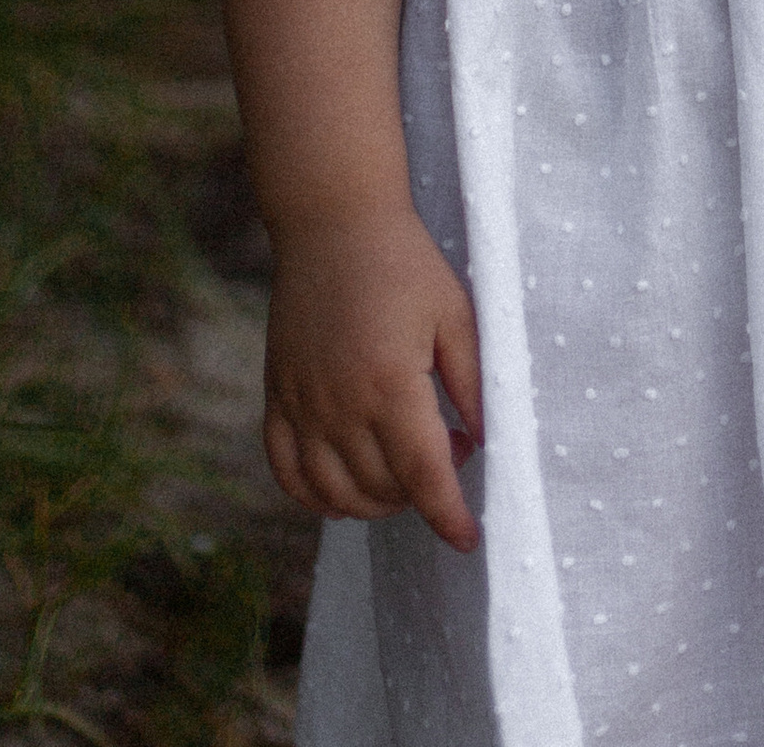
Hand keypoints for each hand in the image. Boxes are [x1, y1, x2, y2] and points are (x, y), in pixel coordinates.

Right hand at [262, 202, 485, 551]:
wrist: (333, 224)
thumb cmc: (403, 263)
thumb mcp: (454, 314)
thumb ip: (472, 381)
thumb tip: (487, 441)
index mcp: (390, 383)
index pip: (423, 474)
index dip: (448, 515)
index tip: (469, 539)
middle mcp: (340, 404)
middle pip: (381, 489)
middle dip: (420, 495)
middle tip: (446, 453)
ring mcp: (302, 404)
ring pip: (334, 493)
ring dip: (374, 503)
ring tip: (404, 470)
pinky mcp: (277, 397)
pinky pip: (287, 472)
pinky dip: (315, 497)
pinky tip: (345, 490)